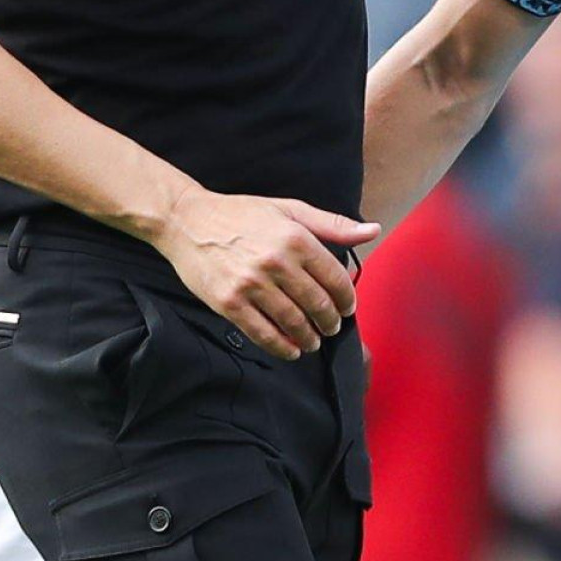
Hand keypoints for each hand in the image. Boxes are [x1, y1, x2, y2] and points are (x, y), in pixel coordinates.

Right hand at [158, 188, 381, 359]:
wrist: (187, 222)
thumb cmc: (241, 214)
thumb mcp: (289, 210)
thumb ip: (332, 225)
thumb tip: (373, 230)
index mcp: (295, 238)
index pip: (335, 277)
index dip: (347, 298)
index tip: (348, 307)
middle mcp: (276, 262)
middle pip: (317, 304)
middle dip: (331, 321)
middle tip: (332, 327)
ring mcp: (251, 285)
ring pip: (293, 322)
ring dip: (309, 338)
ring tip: (313, 340)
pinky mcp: (229, 303)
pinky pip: (263, 333)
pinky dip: (282, 347)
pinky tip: (291, 350)